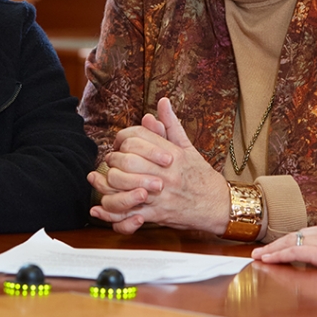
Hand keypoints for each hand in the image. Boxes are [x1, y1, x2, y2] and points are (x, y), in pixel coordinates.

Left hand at [88, 97, 230, 235]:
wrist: (218, 205)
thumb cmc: (202, 176)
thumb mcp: (188, 148)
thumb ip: (172, 125)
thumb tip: (161, 102)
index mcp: (172, 154)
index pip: (137, 138)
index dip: (122, 139)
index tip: (119, 144)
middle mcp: (165, 173)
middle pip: (126, 161)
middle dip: (113, 161)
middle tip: (110, 162)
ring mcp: (161, 195)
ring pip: (124, 187)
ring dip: (107, 185)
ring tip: (101, 182)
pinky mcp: (158, 214)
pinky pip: (129, 214)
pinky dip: (111, 213)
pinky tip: (98, 210)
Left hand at [251, 222, 316, 272]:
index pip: (309, 233)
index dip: (293, 239)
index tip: (282, 244)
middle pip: (295, 235)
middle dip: (277, 243)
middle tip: (262, 250)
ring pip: (289, 242)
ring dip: (272, 249)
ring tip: (258, 256)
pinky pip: (292, 252)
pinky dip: (277, 255)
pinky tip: (267, 260)